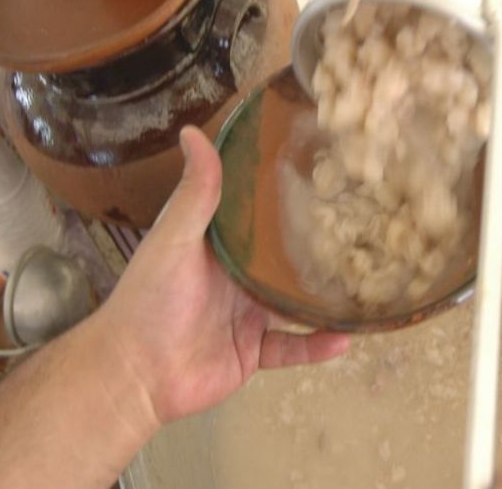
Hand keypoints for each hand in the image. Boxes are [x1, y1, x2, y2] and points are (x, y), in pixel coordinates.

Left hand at [98, 126, 348, 423]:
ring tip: (366, 284)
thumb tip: (193, 130)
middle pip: (286, 262)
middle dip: (318, 250)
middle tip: (363, 231)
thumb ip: (195, 193)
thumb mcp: (174, 238)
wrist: (135, 372)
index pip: (259, 219)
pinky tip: (347, 338)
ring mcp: (249, 317)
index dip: (287, 201)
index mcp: (220, 248)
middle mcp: (238, 280)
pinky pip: (294, 348)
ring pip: (297, 305)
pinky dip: (318, 346)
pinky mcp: (255, 353)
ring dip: (326, 299)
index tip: (325, 179)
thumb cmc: (151, 298)